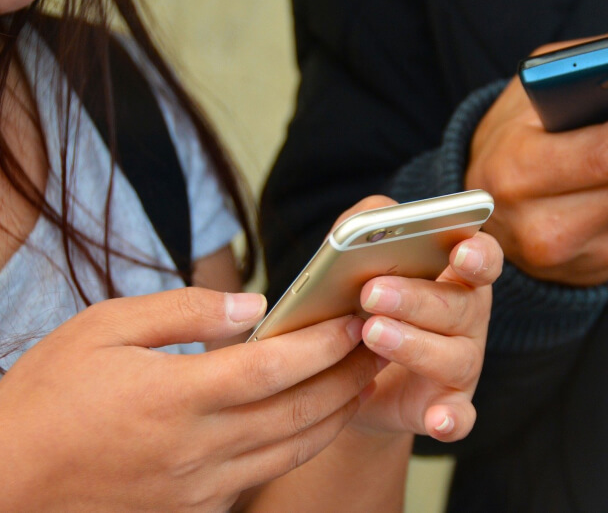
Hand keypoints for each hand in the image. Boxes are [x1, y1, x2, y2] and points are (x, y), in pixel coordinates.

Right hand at [0, 288, 384, 511]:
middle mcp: (196, 448)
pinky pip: (262, 476)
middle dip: (347, 377)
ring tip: (361, 382)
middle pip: (298, 411)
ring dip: (335, 415)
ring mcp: (198, 487)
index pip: (273, 367)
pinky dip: (298, 446)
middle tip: (378, 346)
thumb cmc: (48, 395)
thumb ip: (184, 312)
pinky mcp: (193, 509)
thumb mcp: (103, 327)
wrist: (6, 481)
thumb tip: (253, 306)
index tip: (353, 320)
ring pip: (291, 450)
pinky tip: (312, 421)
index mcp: (175, 396)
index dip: (322, 344)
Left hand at [333, 196, 502, 442]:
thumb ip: (366, 225)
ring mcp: (462, 365)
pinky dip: (452, 420)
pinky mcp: (447, 407)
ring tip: (372, 333)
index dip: (477, 253)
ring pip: (455, 356)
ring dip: (415, 345)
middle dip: (417, 298)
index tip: (459, 251)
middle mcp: (468, 319)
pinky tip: (437, 420)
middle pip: (460, 306)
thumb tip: (377, 214)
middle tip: (372, 292)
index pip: (482, 258)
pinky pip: (459, 417)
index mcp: (456, 276)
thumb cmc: (361, 304)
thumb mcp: (357, 260)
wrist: (346, 375)